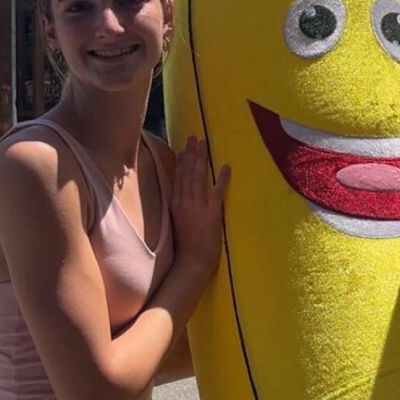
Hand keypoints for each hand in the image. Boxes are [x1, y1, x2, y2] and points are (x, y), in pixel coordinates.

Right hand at [171, 137, 229, 289]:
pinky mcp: (211, 213)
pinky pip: (217, 192)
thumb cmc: (185, 245)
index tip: (184, 148)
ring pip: (198, 178)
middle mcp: (183, 202)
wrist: (192, 262)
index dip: (182, 162)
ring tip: (203, 144)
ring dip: (201, 159)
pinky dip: (222, 178)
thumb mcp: (176, 222)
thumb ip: (178, 207)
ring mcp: (197, 207)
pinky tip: (225, 166)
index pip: (178, 178)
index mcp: (174, 204)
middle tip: (194, 137)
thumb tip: (181, 193)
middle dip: (191, 154)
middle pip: (187, 173)